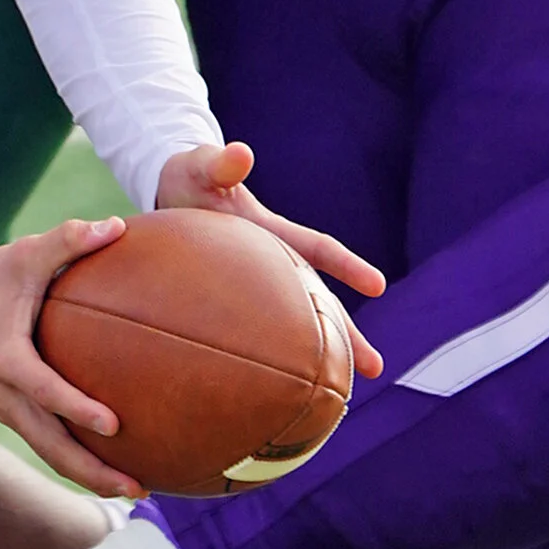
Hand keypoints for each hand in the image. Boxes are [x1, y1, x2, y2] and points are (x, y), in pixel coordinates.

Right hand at [0, 215, 146, 499]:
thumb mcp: (28, 253)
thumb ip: (69, 240)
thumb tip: (116, 226)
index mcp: (6, 355)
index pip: (43, 388)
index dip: (75, 408)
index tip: (113, 424)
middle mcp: (3, 390)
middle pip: (47, 442)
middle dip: (91, 469)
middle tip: (136, 487)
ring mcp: (6, 405)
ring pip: (47, 452)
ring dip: (87, 475)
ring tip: (132, 490)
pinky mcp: (13, 410)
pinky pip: (46, 443)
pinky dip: (75, 461)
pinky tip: (111, 468)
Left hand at [153, 141, 384, 379]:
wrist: (170, 193)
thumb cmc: (191, 177)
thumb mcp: (201, 166)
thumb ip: (219, 163)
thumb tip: (239, 153)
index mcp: (272, 234)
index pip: (316, 249)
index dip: (345, 265)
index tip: (378, 286)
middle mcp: (273, 263)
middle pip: (318, 303)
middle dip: (347, 334)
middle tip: (375, 368)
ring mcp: (255, 284)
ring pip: (294, 326)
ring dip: (317, 357)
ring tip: (338, 395)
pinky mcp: (231, 301)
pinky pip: (254, 333)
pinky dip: (268, 360)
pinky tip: (274, 392)